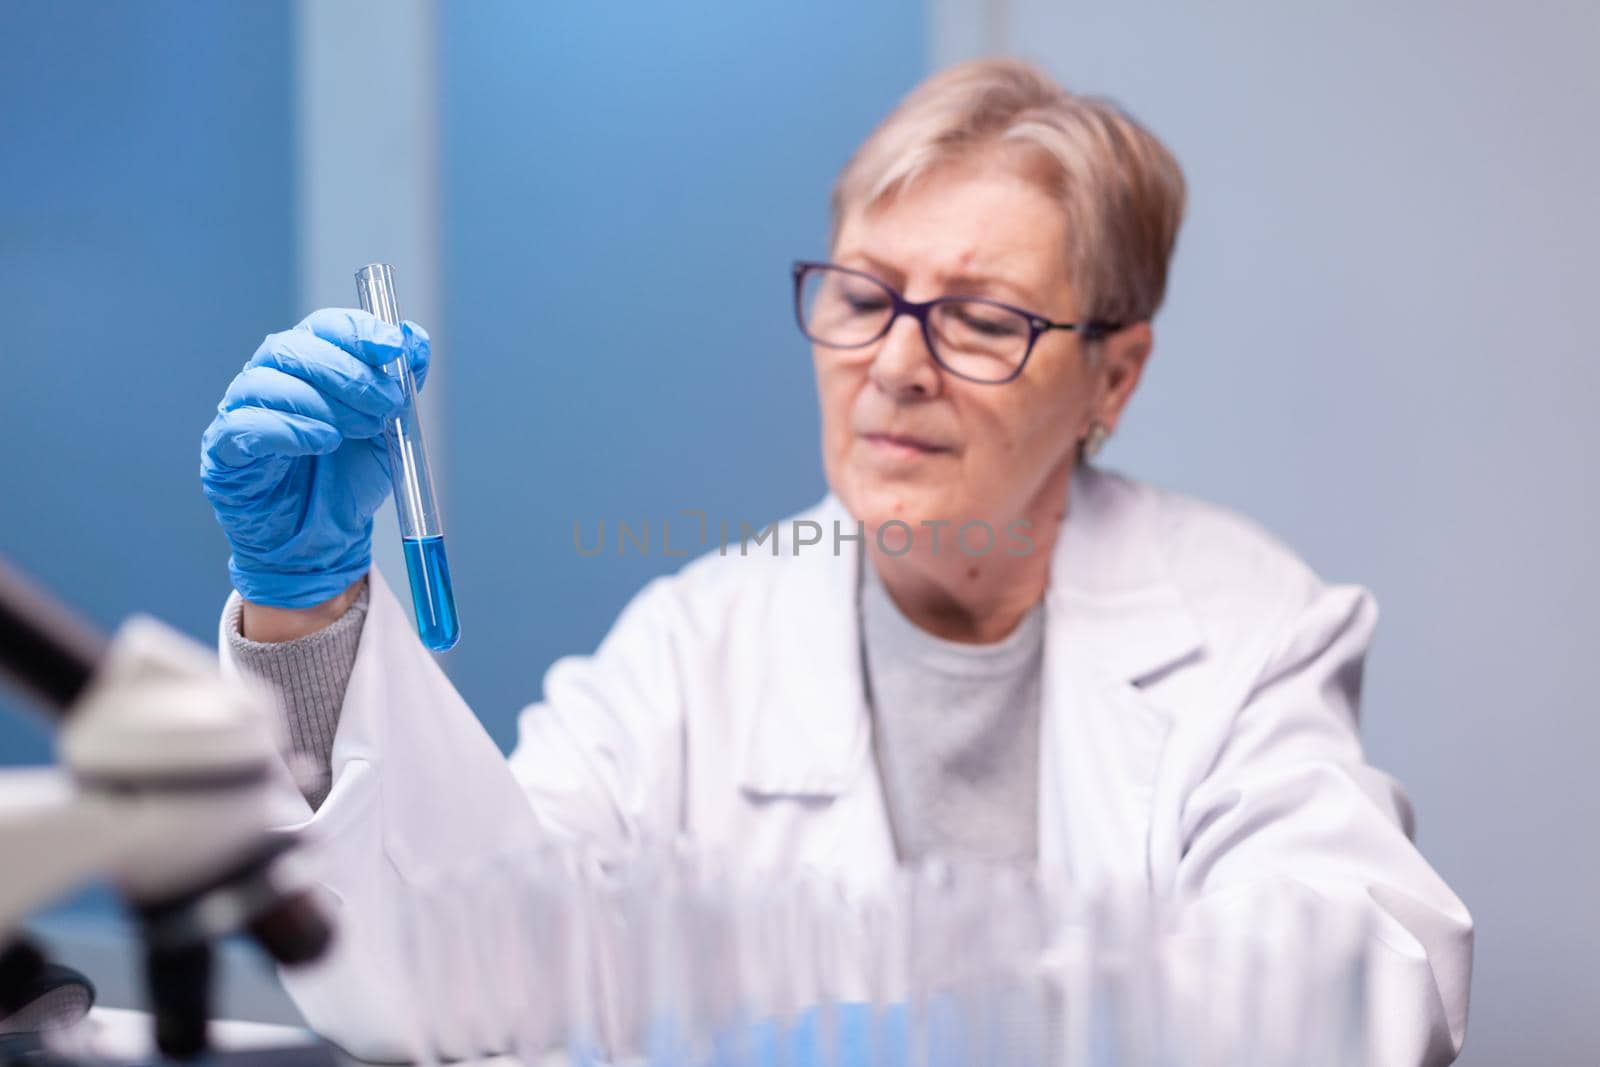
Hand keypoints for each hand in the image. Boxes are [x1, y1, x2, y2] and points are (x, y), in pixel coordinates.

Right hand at [201, 309, 429, 607]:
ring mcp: (241, 412)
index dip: (358, 331)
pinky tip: (322, 442)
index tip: (392, 348)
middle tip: (384, 405)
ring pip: (265, 381)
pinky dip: (288, 429)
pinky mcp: (223, 452)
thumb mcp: (391, 431)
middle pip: (294, 347)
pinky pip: (243, 426)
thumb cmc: (349, 478)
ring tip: (358, 430)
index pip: (324, 326)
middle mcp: (269, 379)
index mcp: (309, 365)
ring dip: (321, 401)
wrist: (325, 539)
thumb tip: (415, 338)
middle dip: (347, 372)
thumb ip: (403, 385)